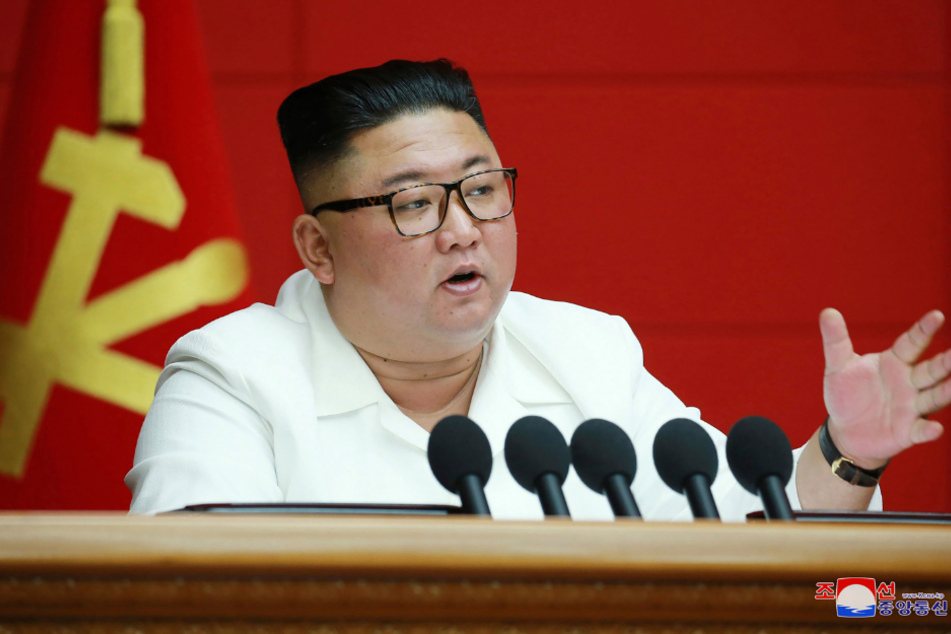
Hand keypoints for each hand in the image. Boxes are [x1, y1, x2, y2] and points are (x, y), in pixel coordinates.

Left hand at [819, 308, 949, 467]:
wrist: (845, 429)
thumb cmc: (847, 393)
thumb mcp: (838, 366)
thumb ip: (836, 340)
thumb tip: (828, 311)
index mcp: (895, 362)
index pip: (911, 343)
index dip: (923, 330)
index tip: (936, 315)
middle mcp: (909, 382)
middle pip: (930, 370)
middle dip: (944, 362)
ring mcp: (911, 407)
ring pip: (933, 397)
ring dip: (946, 392)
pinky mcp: (907, 431)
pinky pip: (920, 430)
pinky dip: (928, 430)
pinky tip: (936, 428)